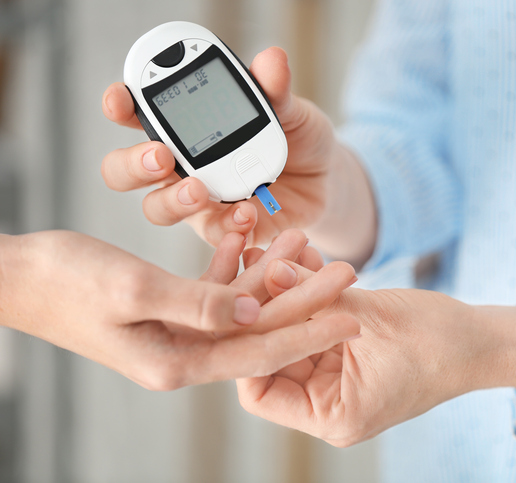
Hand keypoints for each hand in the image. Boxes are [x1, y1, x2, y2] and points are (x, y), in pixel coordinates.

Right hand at [0, 230, 358, 389]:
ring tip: (305, 239)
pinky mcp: (168, 307)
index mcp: (177, 361)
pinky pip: (214, 285)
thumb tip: (252, 314)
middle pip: (259, 326)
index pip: (259, 351)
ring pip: (241, 303)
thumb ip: (197, 304)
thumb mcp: (133, 289)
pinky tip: (251, 229)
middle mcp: (183, 352)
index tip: (353, 319)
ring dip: (270, 271)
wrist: (20, 273)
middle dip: (304, 298)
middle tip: (348, 271)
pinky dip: (233, 259)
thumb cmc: (66, 281)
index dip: (309, 334)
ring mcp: (177, 331)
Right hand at [101, 48, 375, 262]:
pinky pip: (210, 232)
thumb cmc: (296, 138)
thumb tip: (272, 60)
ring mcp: (196, 200)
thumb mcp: (290, 110)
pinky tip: (247, 212)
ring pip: (157, 208)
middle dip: (133, 164)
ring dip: (172, 200)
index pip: (135, 113)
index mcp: (182, 126)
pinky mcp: (222, 227)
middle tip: (161, 156)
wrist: (325, 180)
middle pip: (125, 169)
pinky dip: (225, 224)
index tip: (121, 100)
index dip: (120, 105)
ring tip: (200, 190)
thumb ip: (275, 90)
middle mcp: (178, 165)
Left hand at [236, 259, 515, 446]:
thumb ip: (317, 294)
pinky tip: (298, 255)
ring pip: (292, 334)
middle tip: (250, 263)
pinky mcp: (346, 353)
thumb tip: (268, 269)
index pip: (260, 391)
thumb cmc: (439, 341)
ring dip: (285, 292)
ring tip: (272, 249)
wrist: (482, 340)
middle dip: (265, 308)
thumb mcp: (372, 316)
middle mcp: (328, 403)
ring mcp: (337, 378)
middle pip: (274, 357)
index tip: (242, 302)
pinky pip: (315, 323)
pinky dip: (309, 293)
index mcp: (333, 415)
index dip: (247, 346)